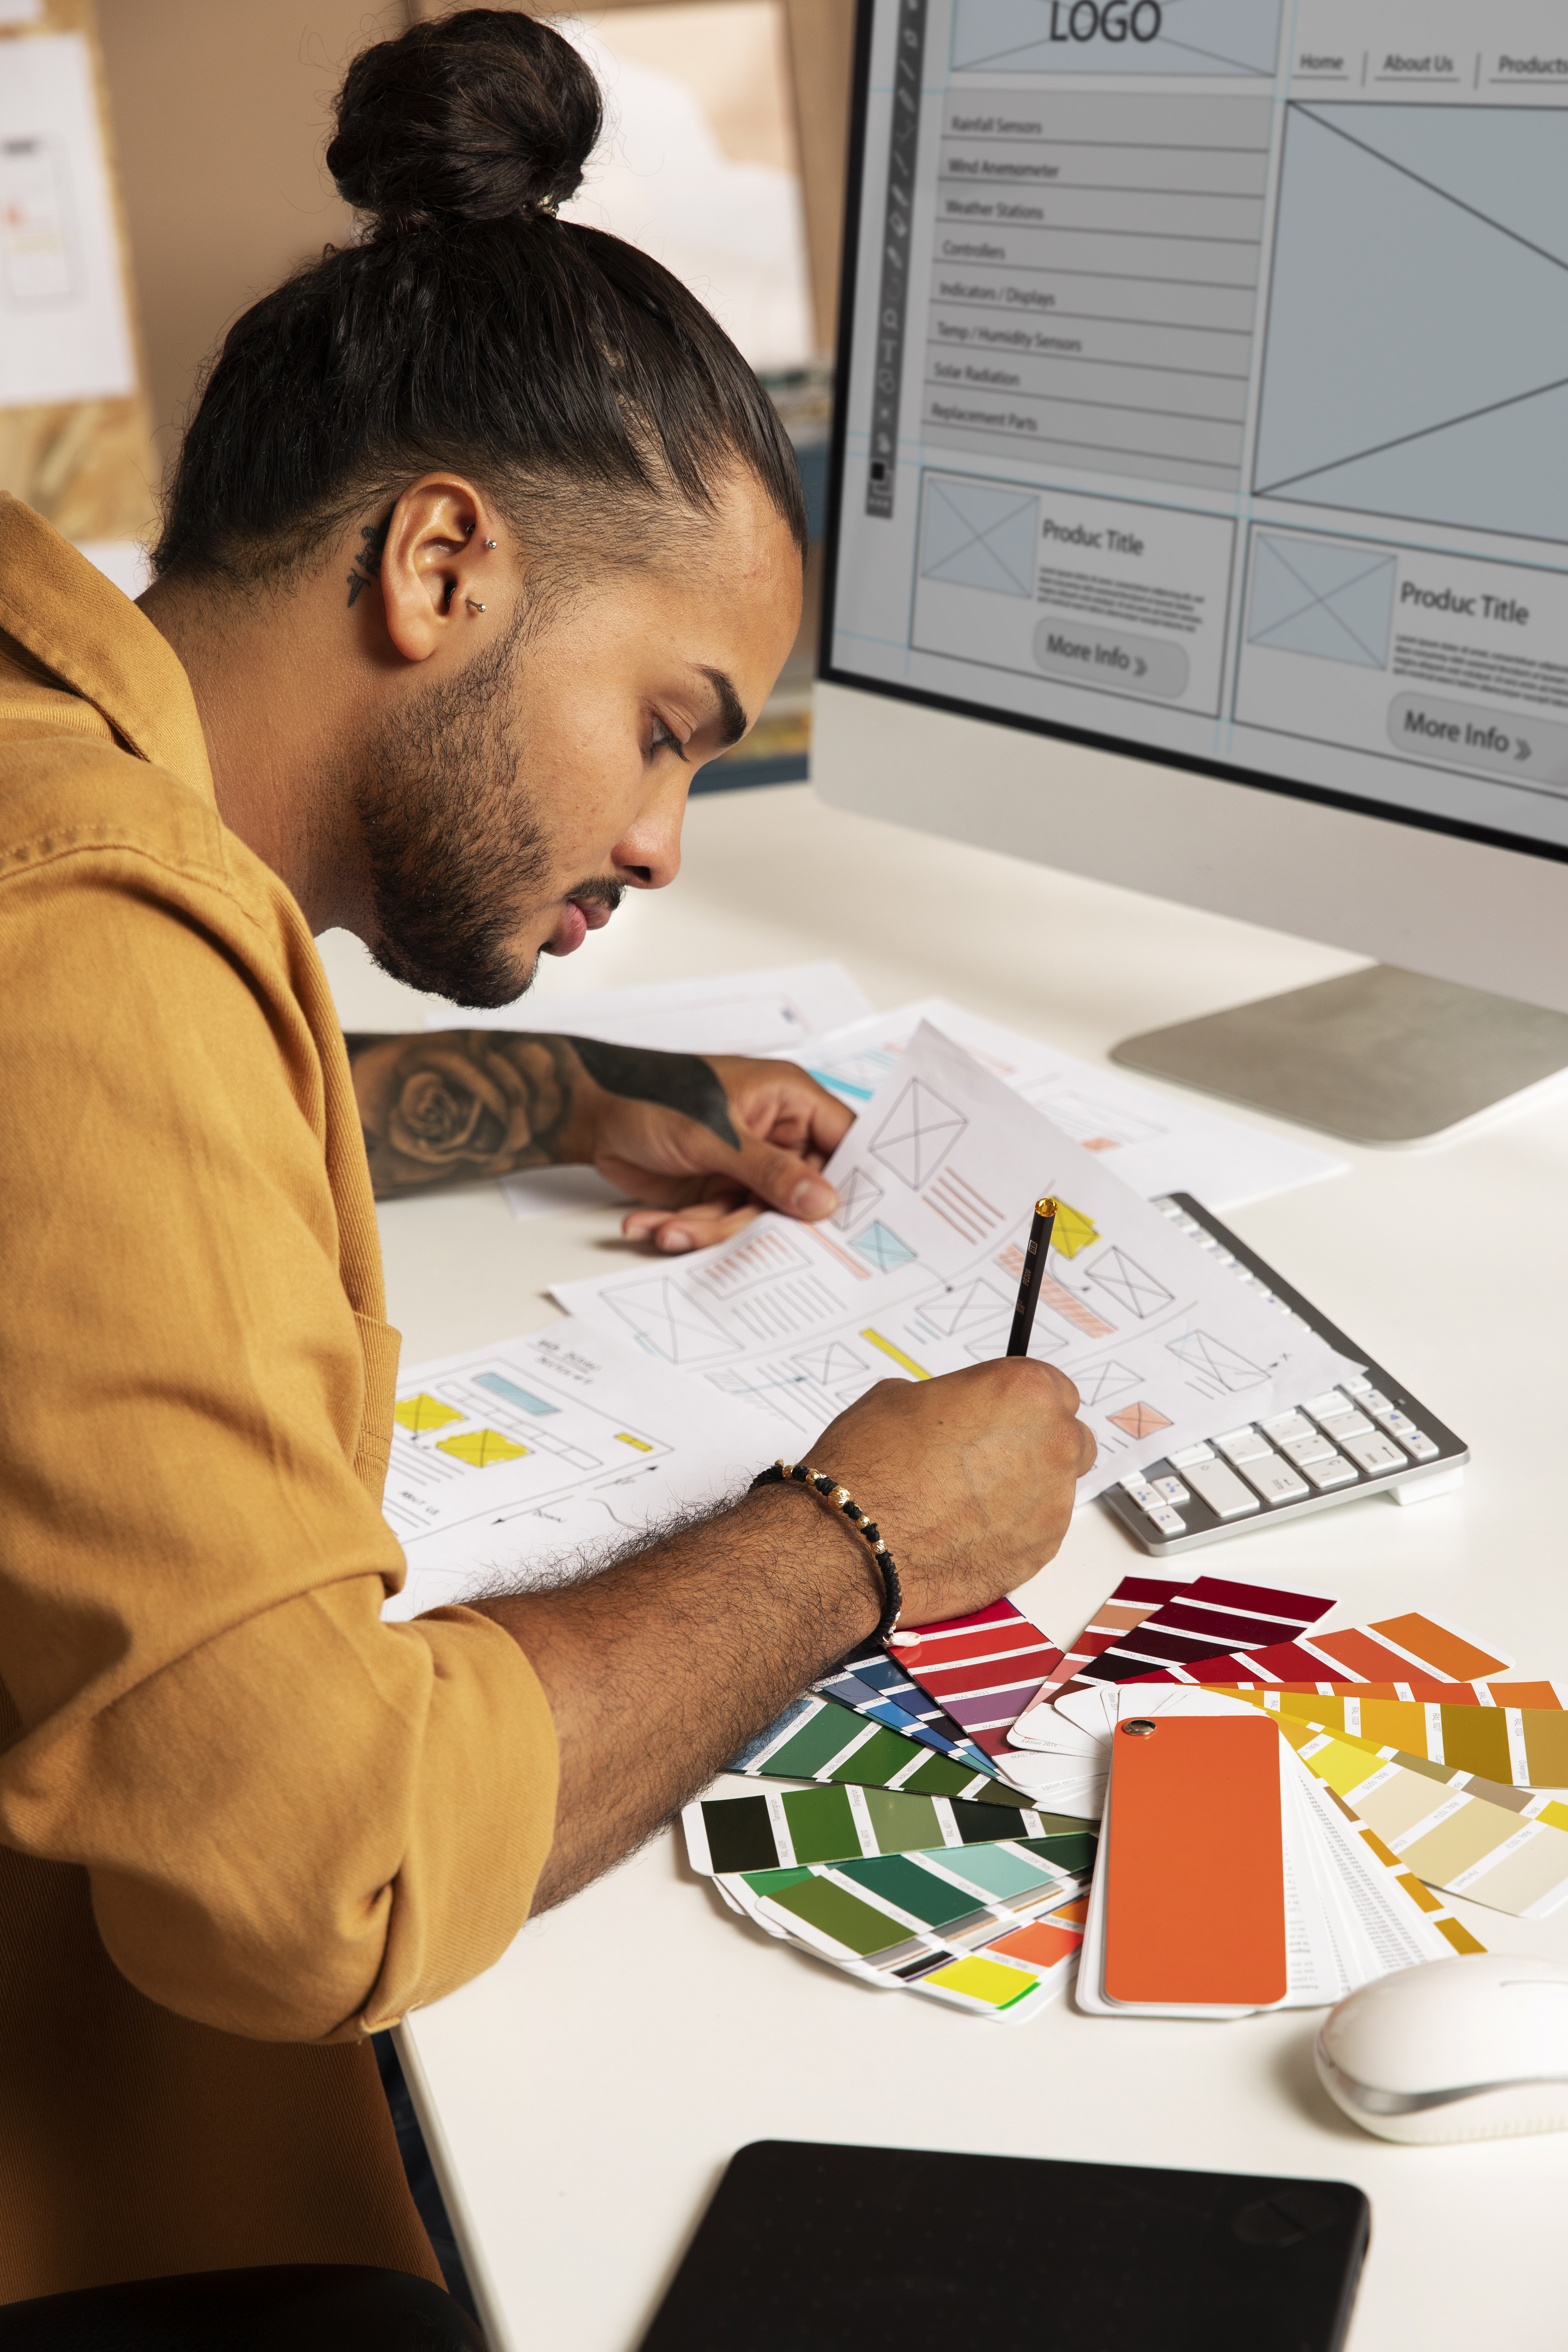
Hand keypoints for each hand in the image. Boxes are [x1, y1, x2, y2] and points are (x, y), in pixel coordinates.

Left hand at [600, 1055, 852, 1251]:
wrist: (592, 1111)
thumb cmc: (651, 1094)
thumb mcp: (716, 1134)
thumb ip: (771, 1171)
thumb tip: (822, 1201)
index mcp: (790, 1101)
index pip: (845, 1143)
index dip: (851, 1182)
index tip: (846, 1223)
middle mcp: (777, 1136)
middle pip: (800, 1195)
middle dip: (759, 1222)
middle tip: (729, 1235)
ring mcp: (747, 1167)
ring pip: (756, 1218)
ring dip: (709, 1231)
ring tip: (669, 1231)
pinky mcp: (718, 1191)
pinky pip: (720, 1224)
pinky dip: (686, 1230)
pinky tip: (653, 1226)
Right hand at [787, 1359, 1096, 1623]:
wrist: (851, 1543)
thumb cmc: (868, 1468)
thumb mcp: (900, 1397)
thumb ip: (952, 1401)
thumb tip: (957, 1414)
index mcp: (1022, 1392)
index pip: (1053, 1387)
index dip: (1023, 1403)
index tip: (1003, 1415)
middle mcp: (1050, 1445)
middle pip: (1067, 1439)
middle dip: (1036, 1445)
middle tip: (988, 1458)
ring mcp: (1051, 1504)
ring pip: (1054, 1490)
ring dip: (1022, 1491)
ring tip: (963, 1502)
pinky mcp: (1040, 1554)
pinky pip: (1037, 1533)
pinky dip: (1010, 1531)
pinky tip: (964, 1531)